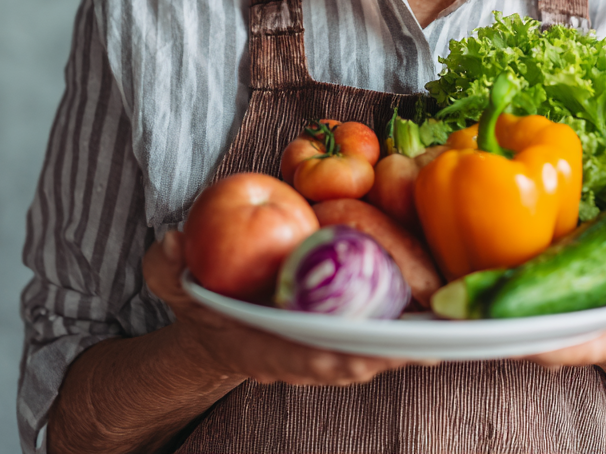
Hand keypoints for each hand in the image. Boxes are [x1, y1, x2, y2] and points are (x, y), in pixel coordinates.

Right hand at [143, 230, 411, 385]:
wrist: (209, 323)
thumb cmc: (195, 299)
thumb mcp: (169, 280)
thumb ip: (164, 265)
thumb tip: (172, 242)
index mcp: (255, 345)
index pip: (297, 357)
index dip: (333, 358)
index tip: (366, 354)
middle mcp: (290, 355)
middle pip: (343, 363)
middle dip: (384, 357)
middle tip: (427, 344)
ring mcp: (311, 350)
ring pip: (361, 356)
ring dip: (399, 351)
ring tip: (441, 338)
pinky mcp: (328, 336)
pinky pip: (364, 340)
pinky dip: (393, 336)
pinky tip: (427, 322)